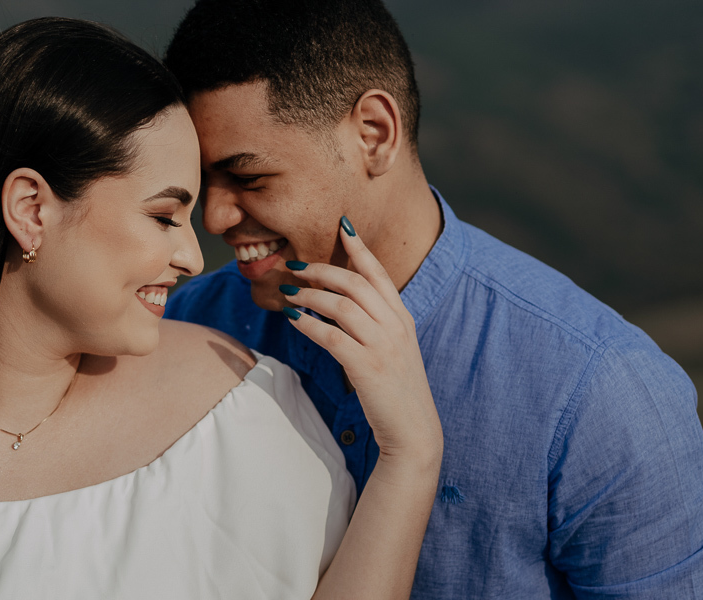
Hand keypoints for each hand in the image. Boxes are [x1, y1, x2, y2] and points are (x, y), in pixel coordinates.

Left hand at [281, 217, 441, 471]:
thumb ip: (376, 326)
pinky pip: (331, 336)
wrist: (413, 429)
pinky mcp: (366, 366)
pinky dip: (309, 325)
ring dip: (311, 295)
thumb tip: (340, 307)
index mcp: (402, 318)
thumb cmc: (397, 390)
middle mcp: (395, 326)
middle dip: (323, 270)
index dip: (360, 247)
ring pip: (342, 305)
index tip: (343, 225)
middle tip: (296, 266)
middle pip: (356, 283)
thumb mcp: (395, 350)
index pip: (379, 274)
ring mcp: (383, 345)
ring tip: (288, 293)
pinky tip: (293, 320)